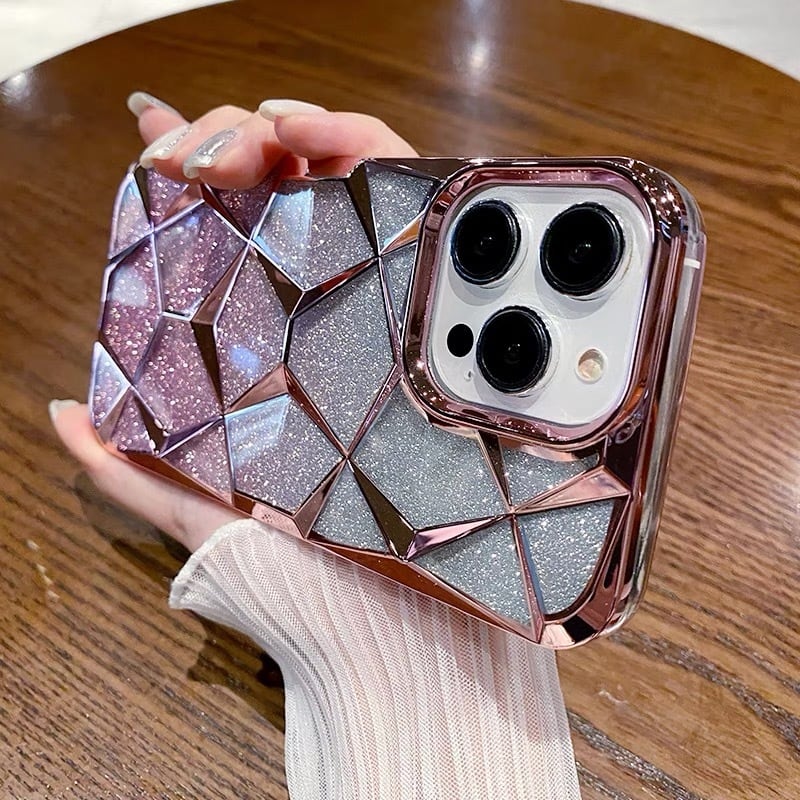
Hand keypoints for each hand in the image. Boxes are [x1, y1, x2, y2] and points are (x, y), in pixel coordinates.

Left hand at [51, 92, 416, 550]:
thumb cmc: (289, 548)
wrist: (381, 581)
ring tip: (255, 135)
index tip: (154, 145)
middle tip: (201, 153)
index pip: (228, 233)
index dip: (191, 174)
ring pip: (331, 172)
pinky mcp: (415, 277)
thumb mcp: (193, 508)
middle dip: (234, 142)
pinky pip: (393, 186)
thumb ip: (127, 472)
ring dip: (282, 134)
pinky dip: (349, 140)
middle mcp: (317, 302)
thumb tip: (62, 416)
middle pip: (278, 189)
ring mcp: (369, 285)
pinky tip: (306, 140)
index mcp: (265, 337)